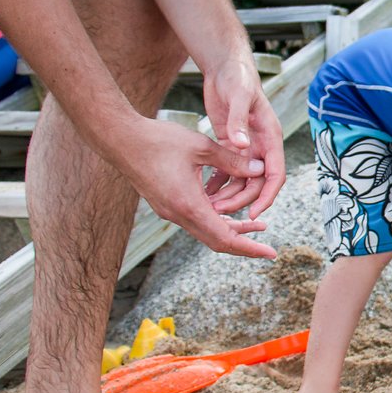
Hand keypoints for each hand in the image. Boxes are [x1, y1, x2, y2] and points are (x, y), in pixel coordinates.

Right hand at [117, 116, 277, 258]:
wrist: (121, 139)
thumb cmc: (159, 140)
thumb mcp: (202, 147)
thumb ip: (233, 161)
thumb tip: (260, 168)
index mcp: (189, 205)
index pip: (225, 238)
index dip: (250, 247)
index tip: (270, 253)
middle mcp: (178, 215)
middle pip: (217, 241)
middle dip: (244, 244)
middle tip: (267, 246)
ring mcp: (170, 212)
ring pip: (206, 231)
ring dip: (231, 230)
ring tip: (256, 224)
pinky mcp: (166, 204)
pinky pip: (196, 220)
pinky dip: (216, 219)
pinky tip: (230, 210)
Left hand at [201, 58, 285, 218]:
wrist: (226, 67)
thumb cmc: (238, 78)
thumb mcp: (238, 97)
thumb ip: (239, 121)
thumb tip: (242, 146)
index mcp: (270, 137)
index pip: (275, 174)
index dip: (266, 196)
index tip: (255, 213)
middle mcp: (261, 146)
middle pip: (256, 183)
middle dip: (241, 199)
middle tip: (221, 212)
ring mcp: (246, 146)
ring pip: (241, 180)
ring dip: (228, 194)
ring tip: (209, 206)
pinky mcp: (230, 144)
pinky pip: (227, 170)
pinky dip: (218, 182)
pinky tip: (204, 192)